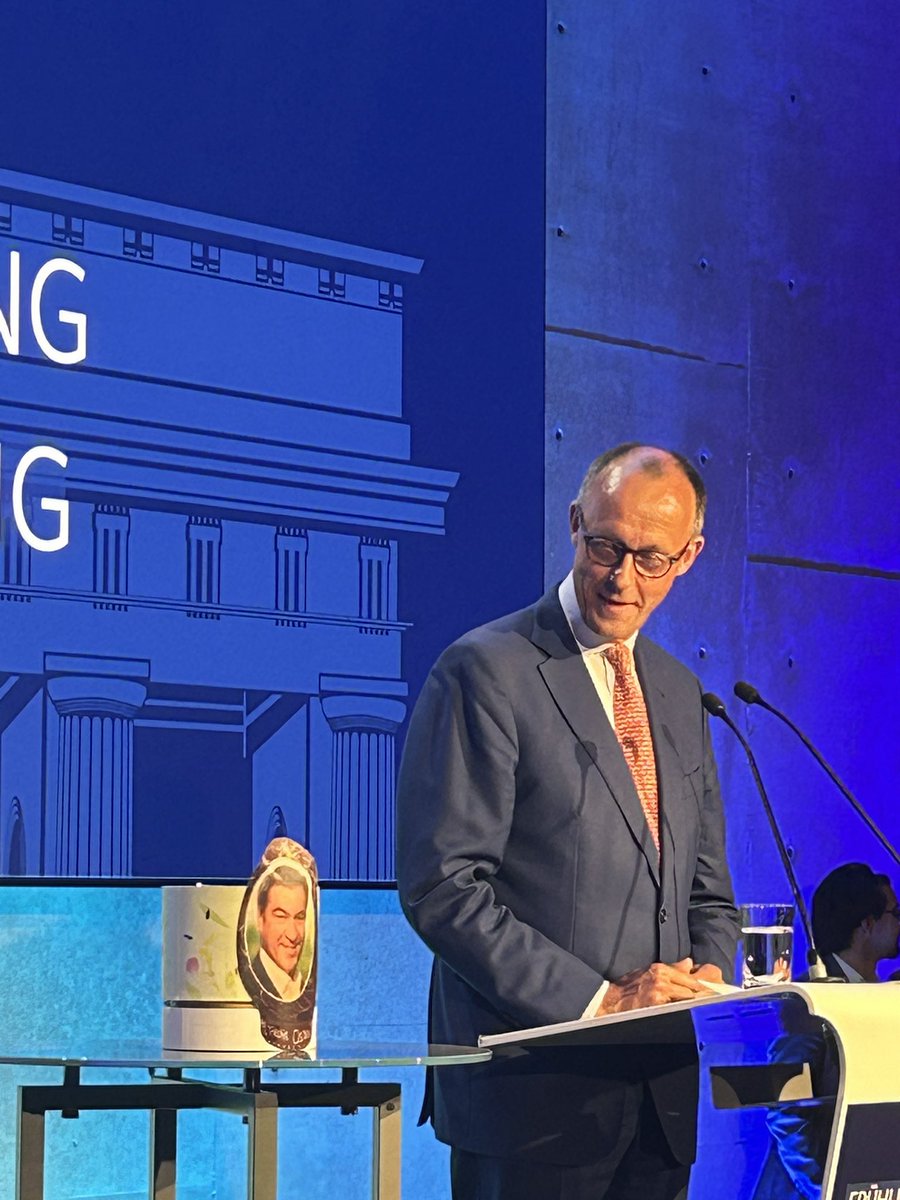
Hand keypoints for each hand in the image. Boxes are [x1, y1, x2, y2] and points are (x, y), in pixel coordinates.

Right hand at [595, 958, 717, 1014]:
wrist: (608, 1004)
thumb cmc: (626, 990)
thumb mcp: (647, 973)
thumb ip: (671, 969)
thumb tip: (689, 964)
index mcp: (662, 968)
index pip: (694, 973)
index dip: (709, 981)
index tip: (719, 988)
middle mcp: (663, 977)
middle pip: (698, 985)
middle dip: (710, 993)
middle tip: (723, 1000)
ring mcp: (661, 991)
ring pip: (692, 996)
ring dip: (703, 1002)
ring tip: (713, 1008)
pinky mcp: (659, 1004)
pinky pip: (682, 1006)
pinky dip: (690, 1009)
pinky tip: (697, 1013)